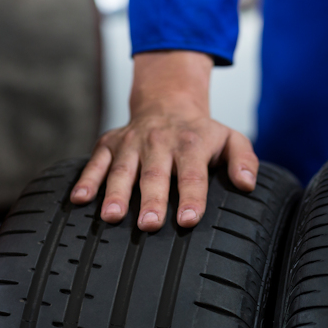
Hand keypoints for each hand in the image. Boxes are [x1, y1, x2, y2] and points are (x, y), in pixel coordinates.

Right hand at [69, 51, 258, 231]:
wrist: (168, 102)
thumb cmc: (202, 132)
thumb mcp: (231, 139)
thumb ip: (244, 160)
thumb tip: (247, 184)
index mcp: (191, 144)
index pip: (193, 174)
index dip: (192, 196)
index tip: (190, 219)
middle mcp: (160, 143)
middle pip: (155, 174)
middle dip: (152, 200)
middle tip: (150, 224)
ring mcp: (132, 143)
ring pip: (123, 169)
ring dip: (116, 193)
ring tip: (112, 217)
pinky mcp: (109, 144)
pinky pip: (95, 162)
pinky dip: (87, 179)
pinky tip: (80, 199)